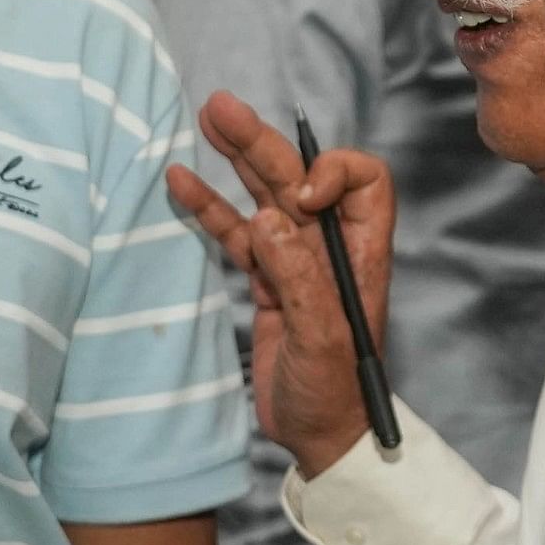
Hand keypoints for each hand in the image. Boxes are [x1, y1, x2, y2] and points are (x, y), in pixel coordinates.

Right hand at [165, 92, 397, 477]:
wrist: (318, 438)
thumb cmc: (335, 395)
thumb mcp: (321, 340)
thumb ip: (298, 278)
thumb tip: (268, 218)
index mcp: (361, 254)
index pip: (364, 182)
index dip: (332, 172)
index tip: (299, 197)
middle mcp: (329, 248)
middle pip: (300, 177)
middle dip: (263, 142)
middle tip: (221, 107)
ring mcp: (294, 261)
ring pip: (264, 196)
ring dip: (236, 158)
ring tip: (206, 117)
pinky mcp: (264, 281)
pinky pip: (236, 234)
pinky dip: (211, 207)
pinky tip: (181, 179)